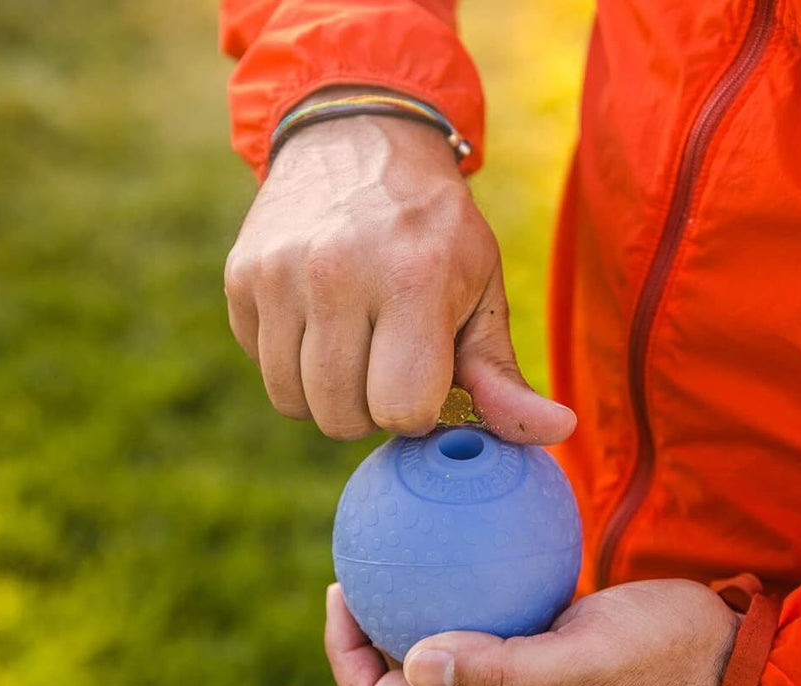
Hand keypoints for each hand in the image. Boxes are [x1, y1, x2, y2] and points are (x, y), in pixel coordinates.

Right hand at [224, 98, 574, 442]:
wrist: (359, 139)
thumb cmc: (434, 229)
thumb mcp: (482, 288)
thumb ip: (504, 374)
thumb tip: (560, 431)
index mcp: (412, 277)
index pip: (401, 410)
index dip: (418, 407)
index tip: (426, 372)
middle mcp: (337, 272)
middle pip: (341, 416)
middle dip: (370, 405)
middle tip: (388, 355)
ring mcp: (280, 273)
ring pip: (294, 402)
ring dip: (327, 391)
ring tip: (354, 339)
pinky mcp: (240, 276)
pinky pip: (263, 368)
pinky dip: (292, 361)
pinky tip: (318, 317)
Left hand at [324, 579, 740, 685]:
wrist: (730, 663)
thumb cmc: (663, 655)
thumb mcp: (585, 657)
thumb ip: (502, 671)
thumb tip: (413, 659)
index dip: (343, 656)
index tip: (345, 586)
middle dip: (364, 631)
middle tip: (367, 559)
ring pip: (435, 659)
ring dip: (407, 613)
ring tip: (403, 549)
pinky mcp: (544, 662)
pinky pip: (480, 634)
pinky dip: (458, 597)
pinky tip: (468, 545)